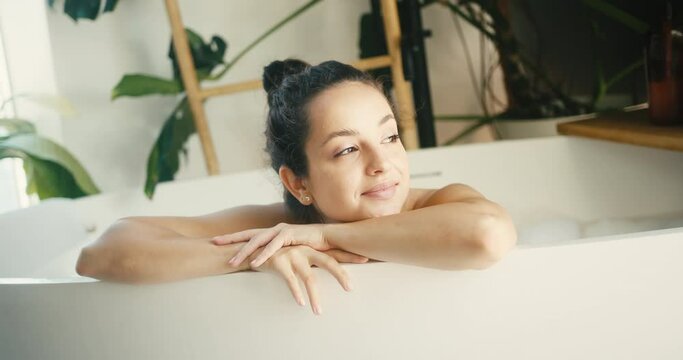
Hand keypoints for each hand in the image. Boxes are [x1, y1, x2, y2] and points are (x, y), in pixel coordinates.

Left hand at [212, 223, 329, 267]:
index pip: (248, 234)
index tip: (216, 241)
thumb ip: (278, 253)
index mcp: (272, 232)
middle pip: (248, 235)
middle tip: (214, 244)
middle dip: (230, 240)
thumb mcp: (290, 249)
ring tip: (232, 263)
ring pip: (257, 241)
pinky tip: (254, 263)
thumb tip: (268, 262)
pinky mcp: (290, 235)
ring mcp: (281, 230)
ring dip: (244, 252)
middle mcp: (274, 229)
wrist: (329, 237)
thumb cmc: (311, 245)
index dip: (232, 237)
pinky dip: (263, 255)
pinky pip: (273, 247)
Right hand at [249, 246, 367, 314]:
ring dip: (315, 296)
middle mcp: (304, 250)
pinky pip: (290, 280)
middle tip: (350, 288)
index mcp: (310, 249)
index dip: (349, 256)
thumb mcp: (296, 256)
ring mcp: (292, 255)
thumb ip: (311, 261)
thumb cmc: (276, 255)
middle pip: (327, 262)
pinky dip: (296, 292)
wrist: (250, 249)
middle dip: (341, 274)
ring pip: (309, 277)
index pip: (334, 253)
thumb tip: (328, 268)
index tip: (366, 259)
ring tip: (318, 312)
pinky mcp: (279, 262)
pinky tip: (301, 303)